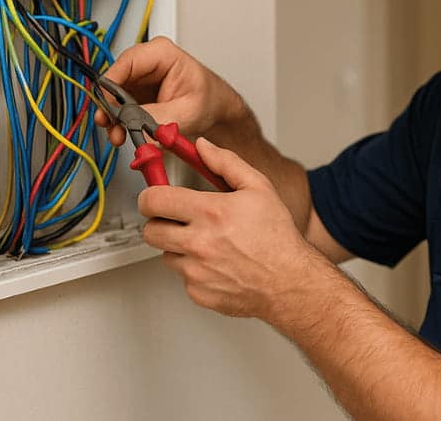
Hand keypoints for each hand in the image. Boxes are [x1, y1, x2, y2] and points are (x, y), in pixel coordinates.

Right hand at [93, 36, 246, 146]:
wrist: (217, 111)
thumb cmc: (210, 101)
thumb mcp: (187, 112)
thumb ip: (159, 118)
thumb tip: (135, 125)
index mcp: (162, 53)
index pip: (126, 63)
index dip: (112, 85)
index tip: (108, 107)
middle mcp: (147, 62)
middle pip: (115, 79)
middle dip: (110, 105)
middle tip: (110, 125)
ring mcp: (140, 77)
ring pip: (113, 94)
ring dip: (113, 117)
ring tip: (118, 134)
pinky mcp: (136, 93)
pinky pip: (119, 105)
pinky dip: (119, 121)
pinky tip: (123, 132)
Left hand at [139, 137, 319, 318]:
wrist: (290, 281)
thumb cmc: (277, 237)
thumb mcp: (259, 188)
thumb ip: (226, 162)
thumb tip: (202, 147)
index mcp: (210, 212)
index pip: (154, 200)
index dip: (150, 196)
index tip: (156, 197)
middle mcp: (199, 242)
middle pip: (150, 230)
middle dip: (160, 222)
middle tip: (178, 220)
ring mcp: (196, 270)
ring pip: (166, 254)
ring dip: (180, 247)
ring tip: (207, 243)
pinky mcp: (198, 291)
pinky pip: (182, 277)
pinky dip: (194, 270)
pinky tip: (216, 263)